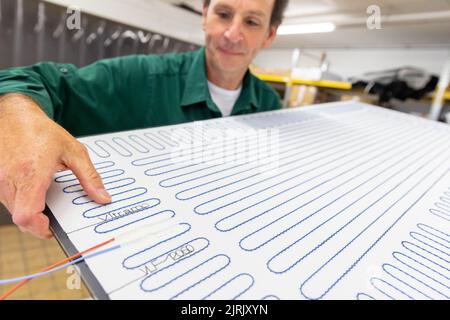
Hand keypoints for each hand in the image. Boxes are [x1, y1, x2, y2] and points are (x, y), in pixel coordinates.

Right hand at [0, 93, 110, 238]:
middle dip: (38, 224)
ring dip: (30, 212)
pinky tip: (34, 192)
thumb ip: (89, 177)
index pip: (27, 215)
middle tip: (55, 219)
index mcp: (31, 174)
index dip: (40, 228)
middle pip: (20, 218)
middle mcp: (10, 179)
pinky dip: (21, 202)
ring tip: (46, 201)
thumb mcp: (74, 151)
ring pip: (13, 211)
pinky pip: (7, 200)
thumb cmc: (42, 132)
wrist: (14, 115)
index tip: (54, 229)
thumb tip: (102, 198)